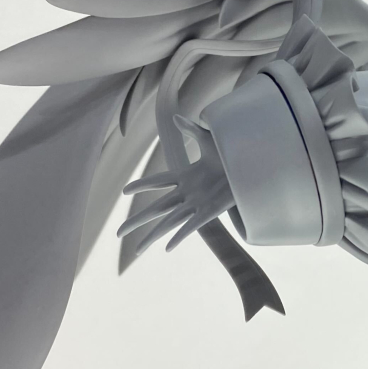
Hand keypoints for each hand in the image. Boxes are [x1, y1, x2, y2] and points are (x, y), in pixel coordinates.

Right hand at [117, 114, 235, 252]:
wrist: (250, 166)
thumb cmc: (230, 154)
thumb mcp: (208, 139)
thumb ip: (191, 130)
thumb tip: (176, 118)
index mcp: (185, 176)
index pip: (157, 182)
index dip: (141, 186)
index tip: (124, 191)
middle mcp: (186, 193)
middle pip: (155, 209)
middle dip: (136, 221)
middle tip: (117, 234)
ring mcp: (196, 204)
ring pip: (169, 222)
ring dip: (153, 235)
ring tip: (137, 250)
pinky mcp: (210, 212)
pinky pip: (191, 226)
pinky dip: (179, 236)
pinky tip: (167, 248)